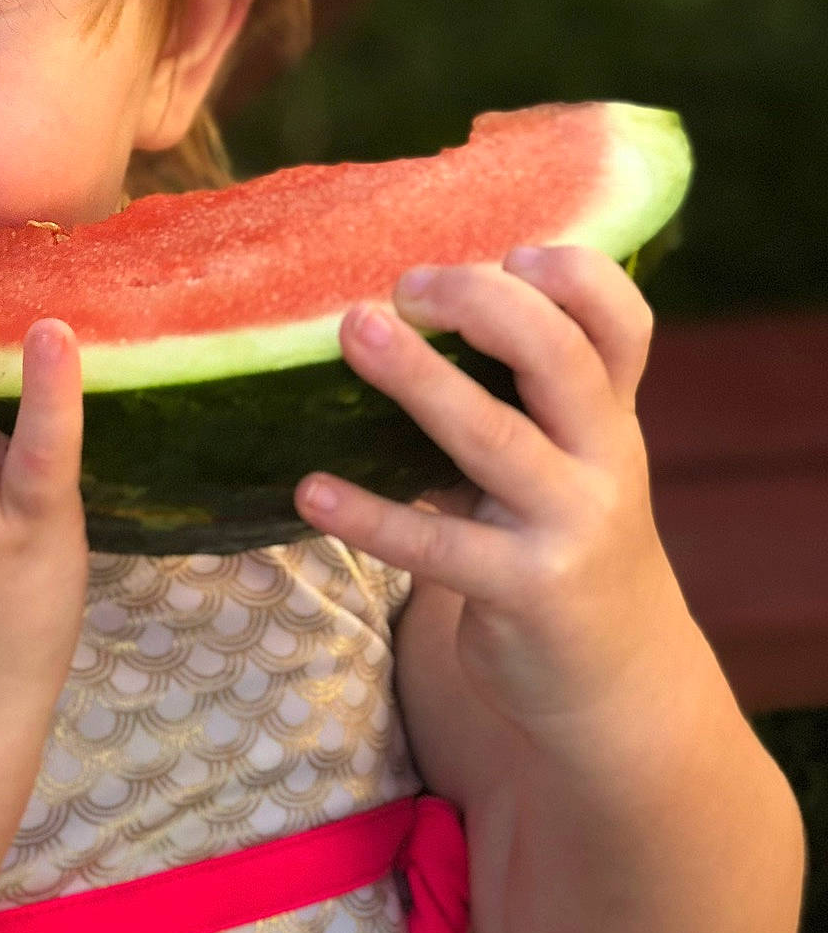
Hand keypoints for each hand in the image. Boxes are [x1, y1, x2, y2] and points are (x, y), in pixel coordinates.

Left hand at [295, 245, 684, 734]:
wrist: (614, 683)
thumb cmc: (559, 544)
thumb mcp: (563, 465)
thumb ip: (513, 400)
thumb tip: (391, 318)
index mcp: (612, 416)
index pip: (622, 322)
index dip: (574, 275)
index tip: (507, 250)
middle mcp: (606, 460)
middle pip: (559, 356)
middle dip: (480, 304)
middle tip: (400, 287)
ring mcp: (571, 525)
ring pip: (494, 437)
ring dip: (419, 381)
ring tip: (353, 334)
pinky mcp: (527, 592)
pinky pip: (437, 546)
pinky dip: (369, 515)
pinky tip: (310, 490)